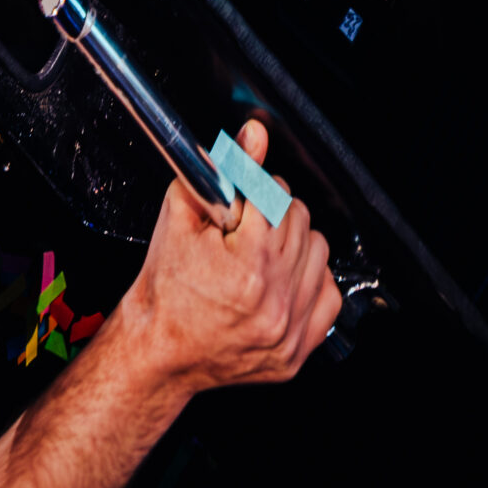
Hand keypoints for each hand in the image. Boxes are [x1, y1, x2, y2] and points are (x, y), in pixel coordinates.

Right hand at [120, 119, 338, 403]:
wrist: (158, 350)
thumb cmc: (165, 286)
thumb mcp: (182, 214)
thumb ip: (224, 169)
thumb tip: (256, 134)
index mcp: (249, 267)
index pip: (275, 196)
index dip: (254, 190)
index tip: (241, 200)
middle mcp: (275, 303)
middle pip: (300, 220)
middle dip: (273, 213)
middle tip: (245, 227)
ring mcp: (288, 332)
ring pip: (319, 253)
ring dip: (294, 244)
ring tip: (261, 253)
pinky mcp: (295, 353)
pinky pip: (329, 297)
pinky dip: (309, 281)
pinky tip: (282, 280)